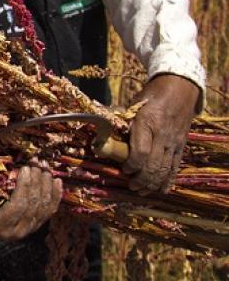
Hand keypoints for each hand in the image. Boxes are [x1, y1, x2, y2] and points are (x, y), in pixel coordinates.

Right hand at [0, 162, 62, 240]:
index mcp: (1, 227)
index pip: (17, 206)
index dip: (24, 187)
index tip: (25, 168)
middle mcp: (18, 231)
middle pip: (33, 205)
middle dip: (37, 181)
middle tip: (36, 162)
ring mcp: (30, 229)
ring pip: (44, 207)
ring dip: (46, 184)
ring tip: (44, 166)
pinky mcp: (37, 224)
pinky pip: (50, 209)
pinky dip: (55, 194)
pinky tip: (56, 180)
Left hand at [122, 74, 199, 194]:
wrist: (179, 90)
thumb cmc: (150, 97)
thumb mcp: (132, 104)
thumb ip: (118, 119)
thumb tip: (99, 132)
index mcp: (147, 123)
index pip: (140, 151)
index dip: (131, 165)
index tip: (123, 169)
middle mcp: (162, 135)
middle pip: (153, 165)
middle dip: (141, 179)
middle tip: (131, 185)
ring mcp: (174, 142)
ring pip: (165, 169)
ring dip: (153, 183)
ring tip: (141, 190)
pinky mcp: (181, 146)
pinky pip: (175, 167)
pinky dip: (168, 180)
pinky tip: (161, 189)